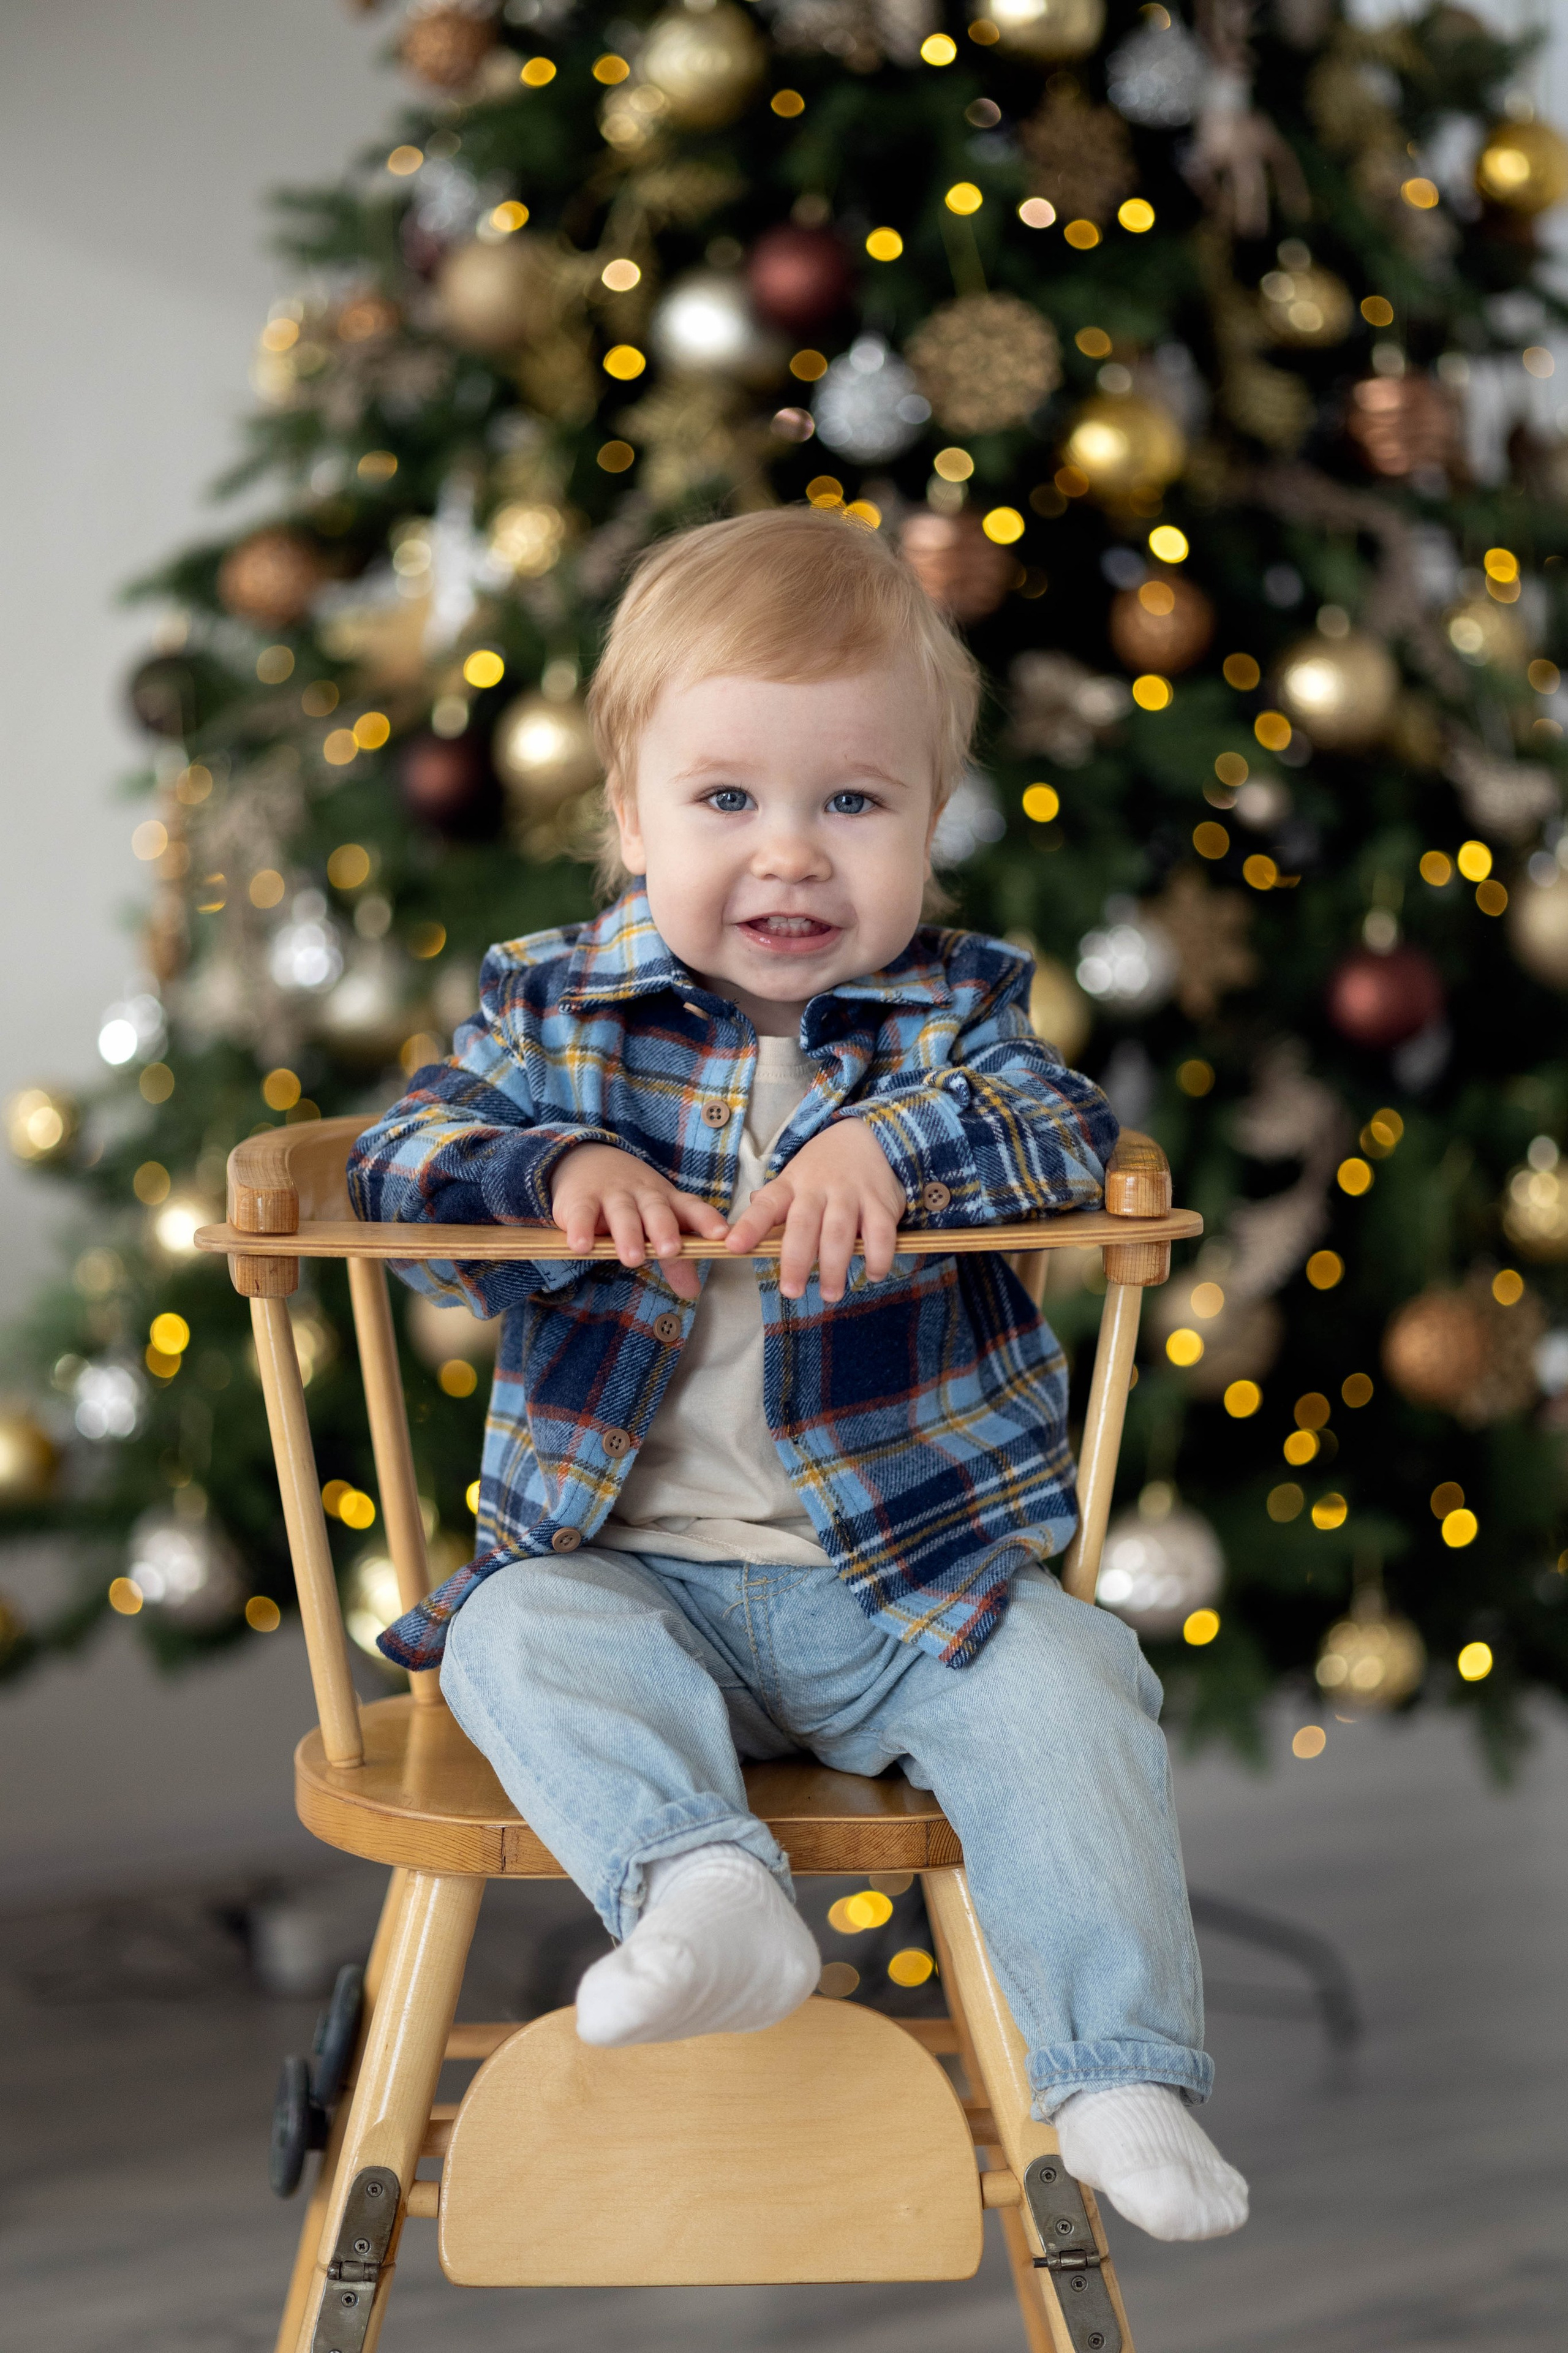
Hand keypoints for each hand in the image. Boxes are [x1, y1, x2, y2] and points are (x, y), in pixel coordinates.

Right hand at [549, 1144, 728, 1301]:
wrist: (588, 1161)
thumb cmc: (633, 1202)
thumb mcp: (656, 1225)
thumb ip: (675, 1259)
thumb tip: (692, 1292)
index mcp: (667, 1201)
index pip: (692, 1209)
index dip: (706, 1221)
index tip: (721, 1235)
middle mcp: (643, 1195)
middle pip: (657, 1210)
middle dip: (664, 1229)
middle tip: (671, 1250)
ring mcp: (612, 1195)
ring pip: (623, 1213)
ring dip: (627, 1234)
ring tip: (632, 1259)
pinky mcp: (581, 1199)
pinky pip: (582, 1213)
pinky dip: (580, 1228)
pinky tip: (582, 1247)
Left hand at [724, 1120, 905, 1303]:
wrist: (866, 1136)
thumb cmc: (821, 1169)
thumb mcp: (792, 1180)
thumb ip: (771, 1206)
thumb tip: (738, 1233)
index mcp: (791, 1185)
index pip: (765, 1206)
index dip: (749, 1226)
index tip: (733, 1246)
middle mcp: (818, 1188)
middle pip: (803, 1225)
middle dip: (796, 1260)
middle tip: (791, 1291)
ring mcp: (850, 1194)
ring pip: (839, 1232)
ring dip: (834, 1266)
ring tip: (830, 1294)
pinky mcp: (880, 1202)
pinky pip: (880, 1232)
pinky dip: (877, 1256)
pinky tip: (873, 1274)